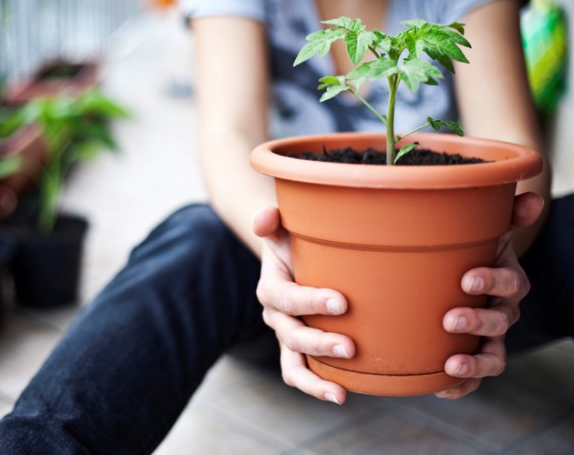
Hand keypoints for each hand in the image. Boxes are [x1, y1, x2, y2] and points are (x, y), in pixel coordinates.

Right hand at [252, 206, 354, 404]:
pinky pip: (300, 373)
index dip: (310, 302)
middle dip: (319, 343)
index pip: (286, 298)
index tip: (342, 303)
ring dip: (314, 379)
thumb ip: (272, 219)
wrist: (295, 260)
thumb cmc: (296, 242)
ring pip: (292, 364)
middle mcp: (275, 316)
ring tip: (340, 392)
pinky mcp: (299, 351)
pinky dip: (317, 386)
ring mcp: (286, 336)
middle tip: (350, 347)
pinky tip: (342, 395)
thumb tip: (264, 218)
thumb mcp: (284, 227)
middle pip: (291, 335)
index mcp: (271, 287)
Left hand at [437, 192, 544, 398]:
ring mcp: (488, 337)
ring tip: (451, 366)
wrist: (465, 279)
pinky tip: (439, 388)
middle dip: (478, 321)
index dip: (493, 281)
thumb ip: (507, 215)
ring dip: (474, 364)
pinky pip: (473, 379)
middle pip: (500, 321)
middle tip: (450, 319)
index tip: (467, 278)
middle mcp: (502, 311)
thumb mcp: (487, 231)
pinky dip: (460, 387)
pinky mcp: (473, 357)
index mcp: (506, 280)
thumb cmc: (473, 253)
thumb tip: (531, 195)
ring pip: (492, 356)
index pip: (511, 282)